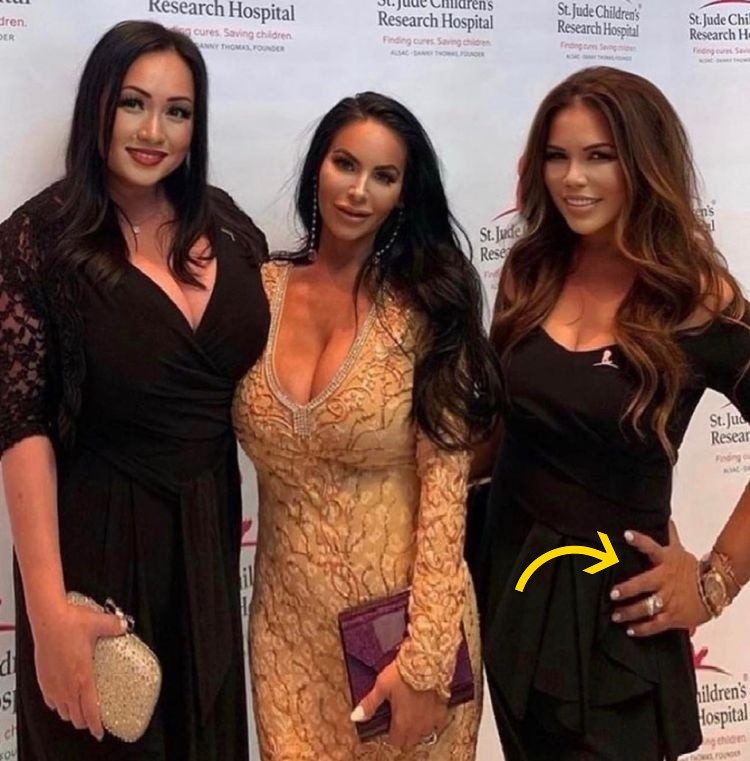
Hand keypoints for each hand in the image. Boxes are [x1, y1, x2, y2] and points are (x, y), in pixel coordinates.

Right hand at [32, 601, 125, 739]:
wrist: (48, 619)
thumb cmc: (71, 623)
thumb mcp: (99, 623)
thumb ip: (115, 626)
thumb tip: (125, 626)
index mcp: (83, 677)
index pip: (90, 710)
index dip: (95, 724)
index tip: (99, 732)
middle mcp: (67, 685)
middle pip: (75, 716)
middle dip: (84, 721)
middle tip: (92, 720)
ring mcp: (53, 684)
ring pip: (62, 711)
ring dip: (71, 713)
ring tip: (79, 710)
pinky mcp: (43, 679)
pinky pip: (50, 700)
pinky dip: (57, 704)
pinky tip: (62, 698)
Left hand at [351, 660, 447, 749]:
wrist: (426, 661)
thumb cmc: (403, 673)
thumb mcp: (381, 686)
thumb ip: (369, 704)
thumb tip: (355, 717)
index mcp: (402, 722)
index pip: (396, 742)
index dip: (390, 735)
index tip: (388, 726)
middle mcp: (417, 725)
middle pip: (410, 742)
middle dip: (403, 736)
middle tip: (399, 722)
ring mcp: (431, 719)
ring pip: (424, 735)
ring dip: (417, 730)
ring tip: (412, 717)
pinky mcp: (442, 709)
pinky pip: (438, 724)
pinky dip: (432, 722)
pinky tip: (427, 713)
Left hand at [609, 522, 709, 636]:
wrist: (714, 590)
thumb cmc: (691, 569)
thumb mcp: (679, 551)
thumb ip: (670, 536)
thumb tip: (667, 517)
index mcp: (666, 562)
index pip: (652, 547)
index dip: (640, 541)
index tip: (627, 534)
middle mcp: (665, 580)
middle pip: (644, 584)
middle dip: (627, 589)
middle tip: (613, 594)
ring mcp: (669, 600)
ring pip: (647, 607)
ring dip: (629, 612)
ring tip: (615, 615)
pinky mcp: (674, 616)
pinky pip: (656, 624)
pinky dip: (643, 629)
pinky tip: (631, 630)